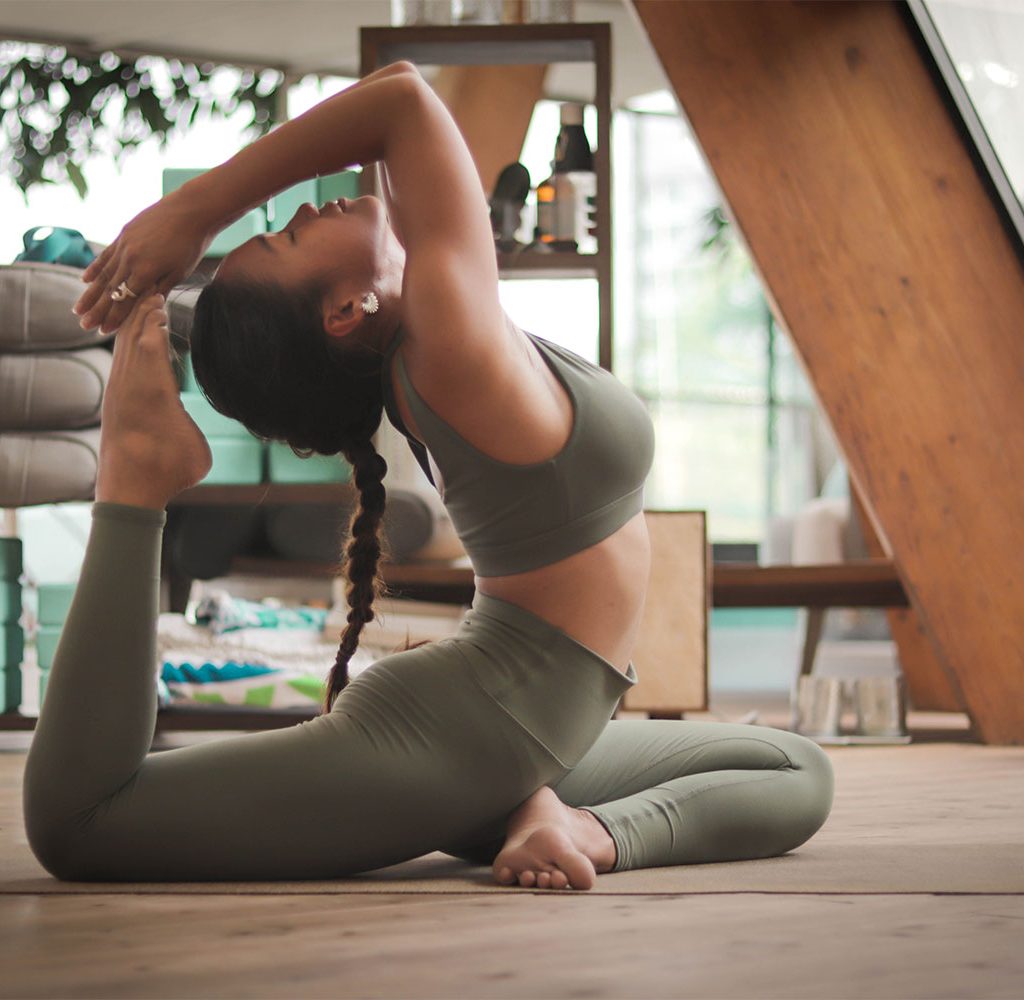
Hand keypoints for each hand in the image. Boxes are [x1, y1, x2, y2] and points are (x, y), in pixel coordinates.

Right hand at [74, 189, 214, 333]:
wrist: (190, 210)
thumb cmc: (191, 244)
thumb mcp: (180, 272)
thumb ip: (160, 289)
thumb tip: (147, 307)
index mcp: (145, 272)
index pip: (125, 301)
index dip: (114, 317)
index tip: (104, 331)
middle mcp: (130, 259)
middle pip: (109, 290)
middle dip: (96, 310)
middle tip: (84, 326)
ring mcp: (124, 245)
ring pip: (103, 274)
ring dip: (90, 293)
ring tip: (78, 309)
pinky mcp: (124, 234)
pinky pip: (105, 255)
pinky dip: (94, 269)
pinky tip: (85, 280)